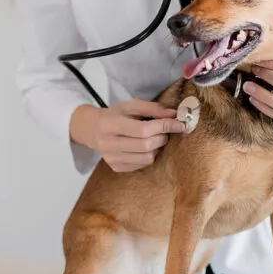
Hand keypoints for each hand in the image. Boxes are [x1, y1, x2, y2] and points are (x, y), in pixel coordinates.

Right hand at [70, 99, 184, 172]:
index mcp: (110, 124)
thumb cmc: (115, 115)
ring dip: (158, 147)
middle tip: (164, 130)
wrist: (93, 130)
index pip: (143, 130)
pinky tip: (145, 146)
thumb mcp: (130, 106)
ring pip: (147, 157)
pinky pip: (143, 164)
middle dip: (162, 136)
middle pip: (146, 145)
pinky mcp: (116, 167)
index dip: (164, 126)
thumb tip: (173, 114)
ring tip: (154, 138)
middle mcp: (108, 144)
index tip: (179, 124)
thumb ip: (152, 108)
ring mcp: (111, 158)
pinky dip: (150, 155)